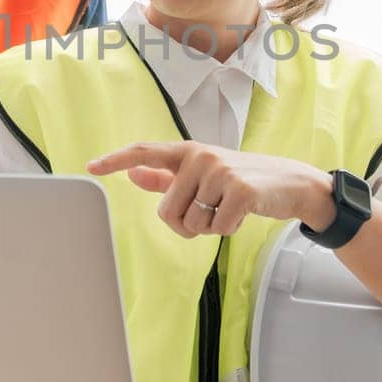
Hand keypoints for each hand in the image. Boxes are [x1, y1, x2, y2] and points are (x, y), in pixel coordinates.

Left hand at [87, 141, 334, 237]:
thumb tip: (132, 173)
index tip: (90, 167)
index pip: (144, 151)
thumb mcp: (203, 174)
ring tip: (228, 208)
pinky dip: (228, 229)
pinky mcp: (239, 190)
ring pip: (191, 223)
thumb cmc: (242, 180)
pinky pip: (216, 228)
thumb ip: (166, 176)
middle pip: (167, 212)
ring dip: (209, 227)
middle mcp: (199, 156)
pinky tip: (243, 212)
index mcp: (187, 152)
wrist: (291, 183)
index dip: (115, 160)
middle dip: (187, 224)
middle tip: (212, 210)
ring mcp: (219, 170)